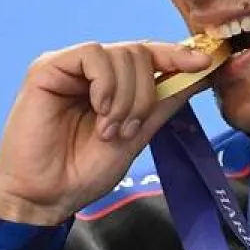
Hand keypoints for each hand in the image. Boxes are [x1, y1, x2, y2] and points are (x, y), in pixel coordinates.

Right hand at [0, 40, 214, 224]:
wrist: (44, 196)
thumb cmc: (81, 172)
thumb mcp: (136, 136)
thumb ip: (162, 103)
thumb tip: (200, 74)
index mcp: (109, 84)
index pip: (148, 56)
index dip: (176, 56)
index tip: (205, 63)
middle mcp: (89, 71)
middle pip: (139, 53)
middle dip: (144, 95)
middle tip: (128, 131)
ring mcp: (68, 67)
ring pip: (121, 54)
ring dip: (126, 97)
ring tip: (108, 130)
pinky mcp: (48, 68)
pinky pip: (93, 55)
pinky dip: (106, 84)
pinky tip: (99, 110)